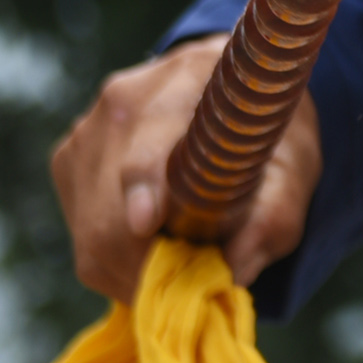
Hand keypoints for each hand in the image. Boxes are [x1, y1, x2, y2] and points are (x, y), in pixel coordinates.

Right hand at [50, 38, 319, 300]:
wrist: (229, 97)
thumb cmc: (266, 134)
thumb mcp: (295, 167)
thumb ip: (274, 214)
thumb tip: (235, 272)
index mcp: (188, 82)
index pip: (152, 133)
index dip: (144, 181)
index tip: (146, 222)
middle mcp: (124, 100)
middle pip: (112, 203)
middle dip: (149, 260)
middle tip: (193, 280)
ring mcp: (87, 131)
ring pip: (91, 230)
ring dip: (135, 266)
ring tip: (182, 257)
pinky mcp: (67, 160)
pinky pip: (83, 234)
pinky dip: (118, 258)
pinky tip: (156, 245)